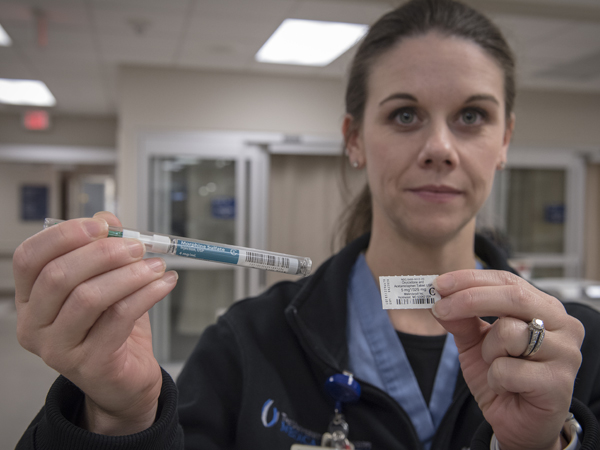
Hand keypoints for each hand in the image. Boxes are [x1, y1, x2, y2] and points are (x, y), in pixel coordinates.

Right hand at [14, 212, 177, 434]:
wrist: (126, 380)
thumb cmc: (111, 327)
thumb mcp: (105, 283)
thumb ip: (102, 250)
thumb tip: (107, 219)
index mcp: (30, 300)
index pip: (30, 258)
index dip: (64, 235)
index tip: (102, 225)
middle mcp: (35, 326)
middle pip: (59, 276)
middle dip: (103, 253)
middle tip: (137, 246)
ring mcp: (58, 349)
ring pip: (89, 297)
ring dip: (129, 274)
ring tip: (157, 265)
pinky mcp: (90, 364)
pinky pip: (119, 317)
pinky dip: (147, 294)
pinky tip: (165, 284)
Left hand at [432, 270, 583, 449]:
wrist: (519, 423)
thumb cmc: (504, 377)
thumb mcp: (475, 343)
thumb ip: (461, 319)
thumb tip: (440, 298)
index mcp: (544, 307)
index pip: (507, 280)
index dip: (471, 279)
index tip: (439, 284)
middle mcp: (562, 324)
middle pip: (513, 296)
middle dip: (469, 300)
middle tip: (440, 308)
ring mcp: (565, 352)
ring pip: (509, 332)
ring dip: (487, 351)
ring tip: (496, 366)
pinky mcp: (558, 382)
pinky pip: (509, 369)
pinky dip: (496, 378)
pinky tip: (507, 388)